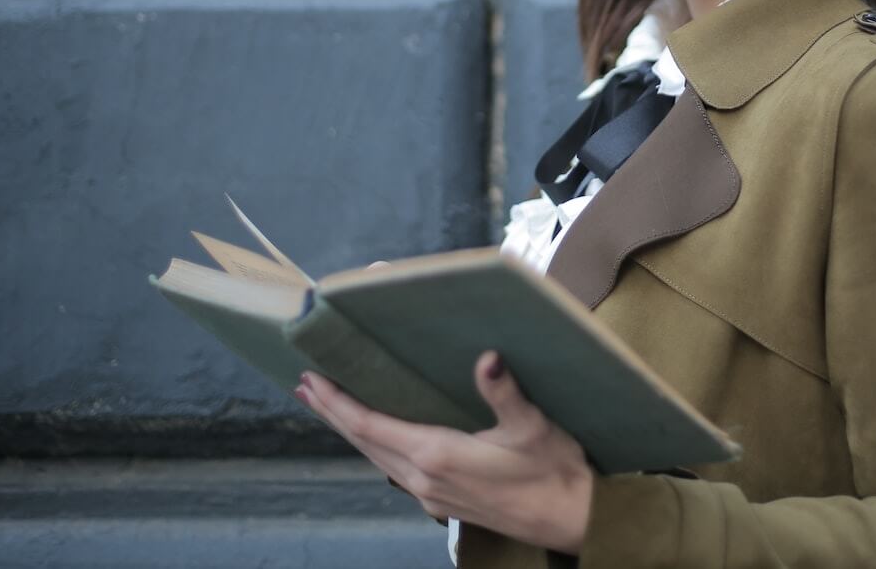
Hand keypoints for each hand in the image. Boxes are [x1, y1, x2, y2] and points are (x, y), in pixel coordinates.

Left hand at [294, 350, 594, 553]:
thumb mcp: (533, 426)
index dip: (339, 403)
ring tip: (328, 406)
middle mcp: (425, 478)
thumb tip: (487, 358)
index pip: (371, 426)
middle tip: (305, 385)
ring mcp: (431, 494)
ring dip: (349, 430)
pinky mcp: (441, 501)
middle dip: (332, 412)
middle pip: (364, 443)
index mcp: (438, 455)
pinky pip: (393, 469)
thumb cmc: (554, 470)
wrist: (570, 517)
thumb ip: (505, 392)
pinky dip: (373, 446)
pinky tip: (375, 435)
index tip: (313, 380)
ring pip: (376, 458)